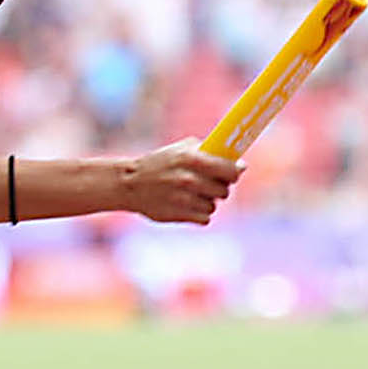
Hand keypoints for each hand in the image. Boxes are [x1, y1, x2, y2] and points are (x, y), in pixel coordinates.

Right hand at [124, 140, 244, 225]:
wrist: (129, 184)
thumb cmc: (158, 164)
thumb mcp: (179, 150)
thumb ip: (207, 152)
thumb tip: (238, 164)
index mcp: (192, 159)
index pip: (230, 170)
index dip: (234, 172)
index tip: (233, 173)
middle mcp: (190, 179)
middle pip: (224, 191)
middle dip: (218, 188)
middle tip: (207, 184)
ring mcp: (185, 199)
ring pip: (214, 205)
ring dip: (206, 201)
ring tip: (190, 195)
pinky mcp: (180, 216)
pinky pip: (205, 218)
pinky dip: (199, 213)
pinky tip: (186, 205)